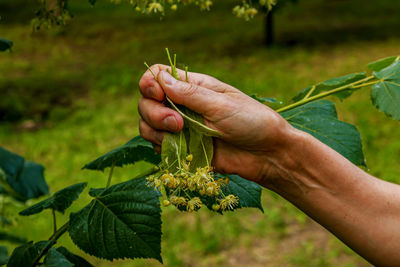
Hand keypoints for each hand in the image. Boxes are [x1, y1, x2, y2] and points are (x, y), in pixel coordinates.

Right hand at [138, 64, 297, 186]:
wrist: (267, 155)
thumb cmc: (251, 122)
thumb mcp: (222, 105)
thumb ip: (189, 94)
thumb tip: (159, 78)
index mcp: (193, 87)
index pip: (157, 76)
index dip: (149, 83)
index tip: (158, 95)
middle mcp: (183, 105)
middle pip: (146, 102)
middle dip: (154, 113)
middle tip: (178, 124)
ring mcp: (181, 128)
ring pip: (148, 125)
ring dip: (155, 131)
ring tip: (181, 136)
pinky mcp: (184, 149)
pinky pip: (159, 147)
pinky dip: (162, 148)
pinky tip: (181, 151)